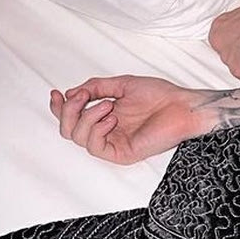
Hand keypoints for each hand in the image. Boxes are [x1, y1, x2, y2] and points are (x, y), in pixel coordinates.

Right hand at [49, 76, 211, 164]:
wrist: (182, 106)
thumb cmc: (160, 95)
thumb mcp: (122, 85)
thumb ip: (96, 87)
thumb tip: (71, 93)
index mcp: (104, 115)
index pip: (72, 117)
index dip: (59, 107)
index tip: (57, 93)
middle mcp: (106, 130)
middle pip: (68, 130)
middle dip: (68, 111)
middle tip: (83, 97)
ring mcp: (113, 143)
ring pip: (77, 137)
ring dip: (86, 117)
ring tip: (107, 105)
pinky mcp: (121, 153)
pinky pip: (95, 147)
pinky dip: (96, 129)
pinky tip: (111, 118)